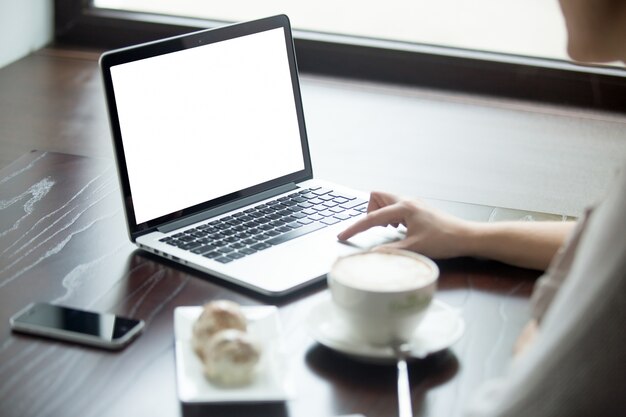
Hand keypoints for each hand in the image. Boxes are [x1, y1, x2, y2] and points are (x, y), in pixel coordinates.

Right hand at [337, 191, 473, 258]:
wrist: (466, 237)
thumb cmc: (444, 240)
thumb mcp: (414, 248)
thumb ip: (389, 251)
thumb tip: (371, 254)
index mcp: (404, 208)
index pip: (372, 217)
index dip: (355, 228)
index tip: (342, 235)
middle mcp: (407, 201)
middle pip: (376, 197)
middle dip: (370, 211)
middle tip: (376, 228)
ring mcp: (413, 203)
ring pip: (386, 201)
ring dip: (381, 214)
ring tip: (390, 230)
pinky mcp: (418, 209)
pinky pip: (396, 207)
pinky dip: (391, 217)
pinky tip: (400, 229)